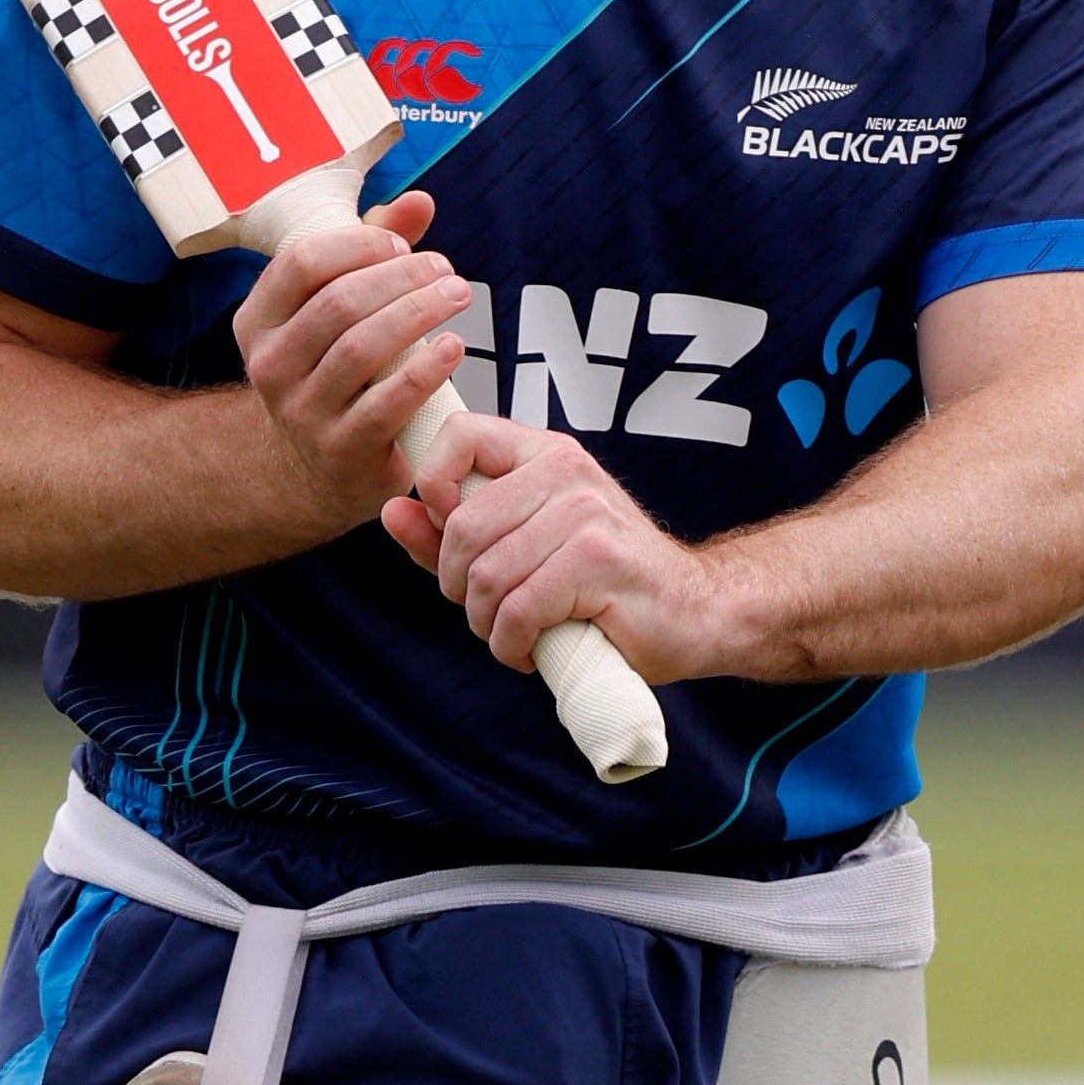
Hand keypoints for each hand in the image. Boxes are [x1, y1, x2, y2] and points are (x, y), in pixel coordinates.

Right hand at [231, 189, 473, 531]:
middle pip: (339, 302)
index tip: (402, 247)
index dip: (360, 245)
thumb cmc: (337, 369)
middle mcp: (268, 366)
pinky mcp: (340, 452)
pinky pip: (386, 404)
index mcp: (259, 320)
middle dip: (402, 277)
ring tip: (458, 295)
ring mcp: (300, 413)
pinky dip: (424, 371)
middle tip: (447, 272)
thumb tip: (419, 202)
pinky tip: (453, 348)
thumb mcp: (340, 308)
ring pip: (362, 348)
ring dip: (419, 314)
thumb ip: (375, 252)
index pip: (302, 262)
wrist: (319, 469)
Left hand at [383, 410, 748, 682]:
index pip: (461, 433)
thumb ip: (449, 532)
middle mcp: (566, 470)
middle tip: (483, 610)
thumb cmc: (602, 584)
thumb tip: (389, 511)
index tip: (446, 535)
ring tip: (511, 633)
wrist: (693, 614)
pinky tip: (530, 651)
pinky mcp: (600, 561)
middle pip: (462, 525)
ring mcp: (586, 513)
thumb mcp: (520, 548)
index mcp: (545, 453)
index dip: (432, 483)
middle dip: (456, 585)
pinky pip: (519, 609)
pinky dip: (511, 645)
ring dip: (485, 623)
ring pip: (486, 573)